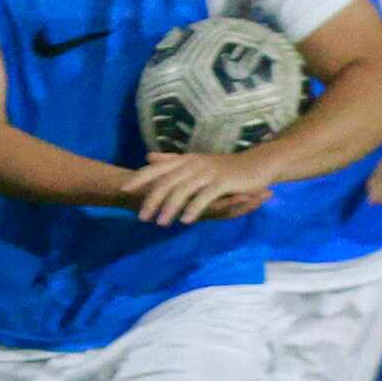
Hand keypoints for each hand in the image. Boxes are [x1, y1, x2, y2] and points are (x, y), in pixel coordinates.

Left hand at [125, 151, 275, 225]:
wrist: (258, 163)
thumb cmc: (224, 165)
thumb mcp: (194, 161)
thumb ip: (171, 160)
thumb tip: (149, 157)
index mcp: (186, 159)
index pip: (158, 168)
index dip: (140, 178)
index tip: (123, 190)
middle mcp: (194, 164)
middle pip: (167, 182)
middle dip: (152, 200)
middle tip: (141, 217)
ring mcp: (208, 172)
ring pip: (183, 190)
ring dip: (170, 208)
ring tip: (160, 223)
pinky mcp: (223, 182)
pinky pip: (204, 197)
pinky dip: (193, 208)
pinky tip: (184, 220)